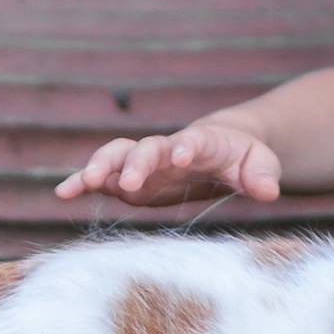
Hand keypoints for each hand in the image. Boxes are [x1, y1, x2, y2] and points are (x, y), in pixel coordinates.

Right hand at [54, 119, 282, 206]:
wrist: (221, 148)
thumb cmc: (243, 156)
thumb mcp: (260, 163)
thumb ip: (262, 174)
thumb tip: (269, 191)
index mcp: (202, 142)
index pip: (193, 141)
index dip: (187, 146)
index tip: (182, 156)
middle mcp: (168, 149)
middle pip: (147, 148)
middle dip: (136, 162)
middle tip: (127, 181)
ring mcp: (147, 163)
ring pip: (118, 157)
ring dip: (99, 168)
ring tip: (78, 185)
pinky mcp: (133, 180)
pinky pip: (105, 177)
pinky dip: (84, 181)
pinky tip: (63, 192)